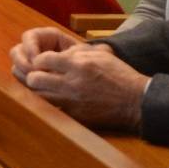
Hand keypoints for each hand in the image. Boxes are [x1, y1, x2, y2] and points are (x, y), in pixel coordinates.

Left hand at [10, 28, 147, 129]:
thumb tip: (57, 53)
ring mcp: (72, 102)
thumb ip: (76, 51)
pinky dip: (47, 105)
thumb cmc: (119, 75)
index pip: (43, 59)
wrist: (136, 101)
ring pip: (39, 97)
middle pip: (34, 79)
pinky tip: (52, 100)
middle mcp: (72, 83)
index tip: (42, 62)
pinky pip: (51, 110)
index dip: (39, 60)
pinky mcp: (75, 116)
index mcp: (79, 65)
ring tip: (42, 88)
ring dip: (37, 91)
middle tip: (37, 75)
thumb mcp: (100, 55)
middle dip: (32, 76)